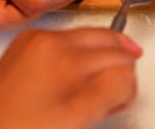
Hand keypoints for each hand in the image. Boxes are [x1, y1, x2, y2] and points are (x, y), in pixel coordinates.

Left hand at [0, 28, 141, 126]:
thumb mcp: (77, 118)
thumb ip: (113, 92)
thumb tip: (128, 75)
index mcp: (66, 55)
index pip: (121, 58)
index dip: (127, 84)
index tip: (118, 102)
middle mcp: (52, 37)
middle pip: (109, 40)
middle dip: (117, 66)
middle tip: (111, 97)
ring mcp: (36, 38)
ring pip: (88, 39)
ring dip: (99, 61)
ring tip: (91, 93)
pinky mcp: (26, 43)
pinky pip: (66, 41)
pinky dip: (77, 57)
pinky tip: (71, 82)